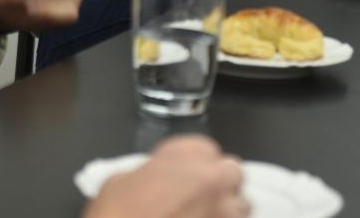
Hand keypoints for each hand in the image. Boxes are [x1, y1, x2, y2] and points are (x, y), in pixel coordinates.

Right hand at [83, 135, 247, 217]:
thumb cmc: (118, 215)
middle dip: (220, 182)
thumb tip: (151, 181)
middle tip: (199, 196)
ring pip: (242, 204)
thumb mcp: (120, 182)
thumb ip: (147, 173)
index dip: (197, 162)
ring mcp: (224, 212)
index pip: (207, 148)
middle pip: (233, 172)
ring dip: (227, 209)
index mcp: (183, 154)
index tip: (187, 172)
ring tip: (203, 215)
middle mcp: (209, 179)